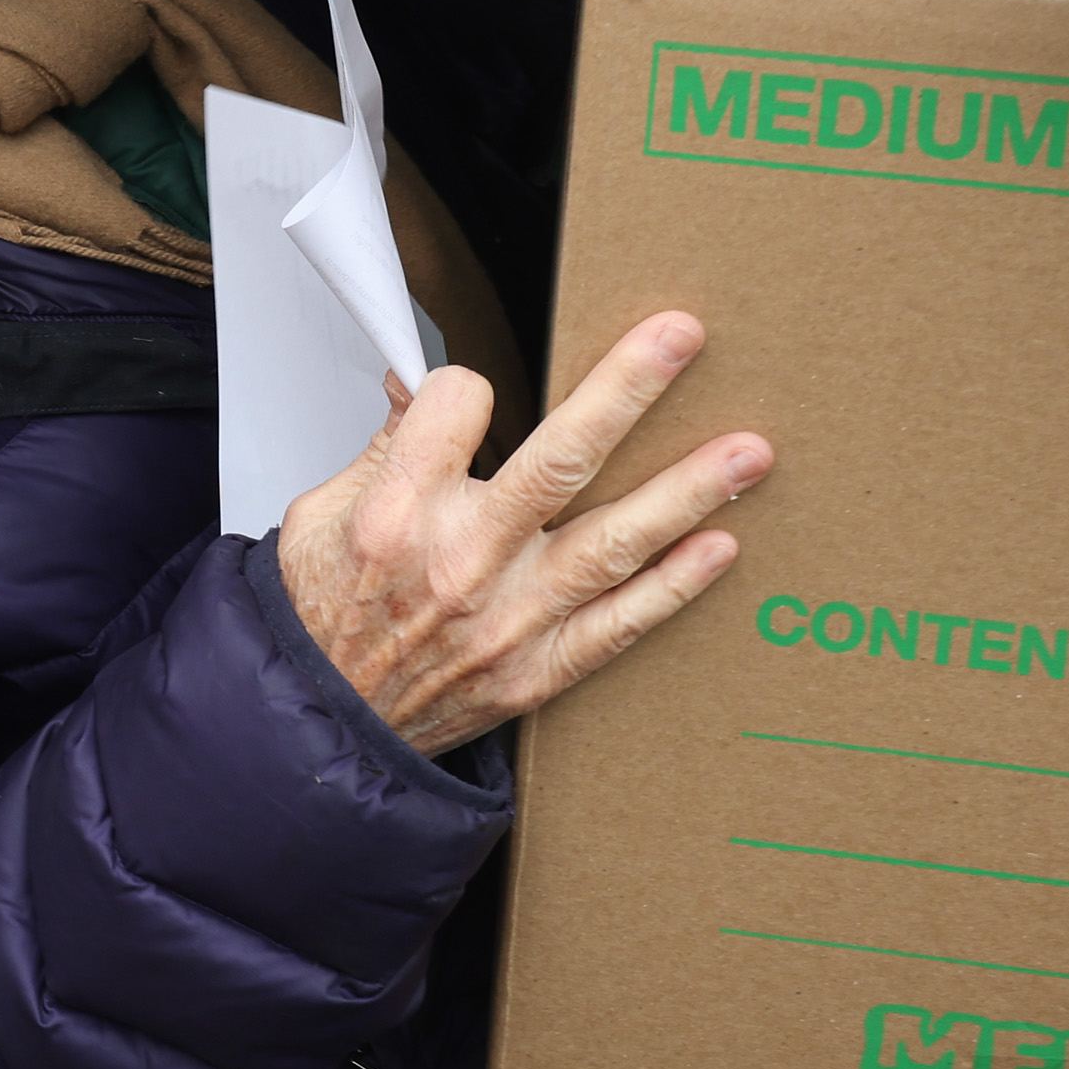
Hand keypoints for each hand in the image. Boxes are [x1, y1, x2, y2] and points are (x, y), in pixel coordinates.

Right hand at [273, 310, 769, 756]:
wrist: (325, 733)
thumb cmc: (323, 621)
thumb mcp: (320, 516)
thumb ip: (383, 449)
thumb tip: (417, 389)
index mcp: (399, 510)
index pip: (459, 403)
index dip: (464, 386)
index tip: (466, 395)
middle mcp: (463, 560)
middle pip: (560, 457)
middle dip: (626, 389)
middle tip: (681, 336)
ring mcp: (510, 619)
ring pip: (612, 540)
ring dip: (686, 490)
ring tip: (747, 451)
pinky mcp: (538, 668)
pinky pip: (621, 623)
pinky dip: (675, 586)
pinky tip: (721, 545)